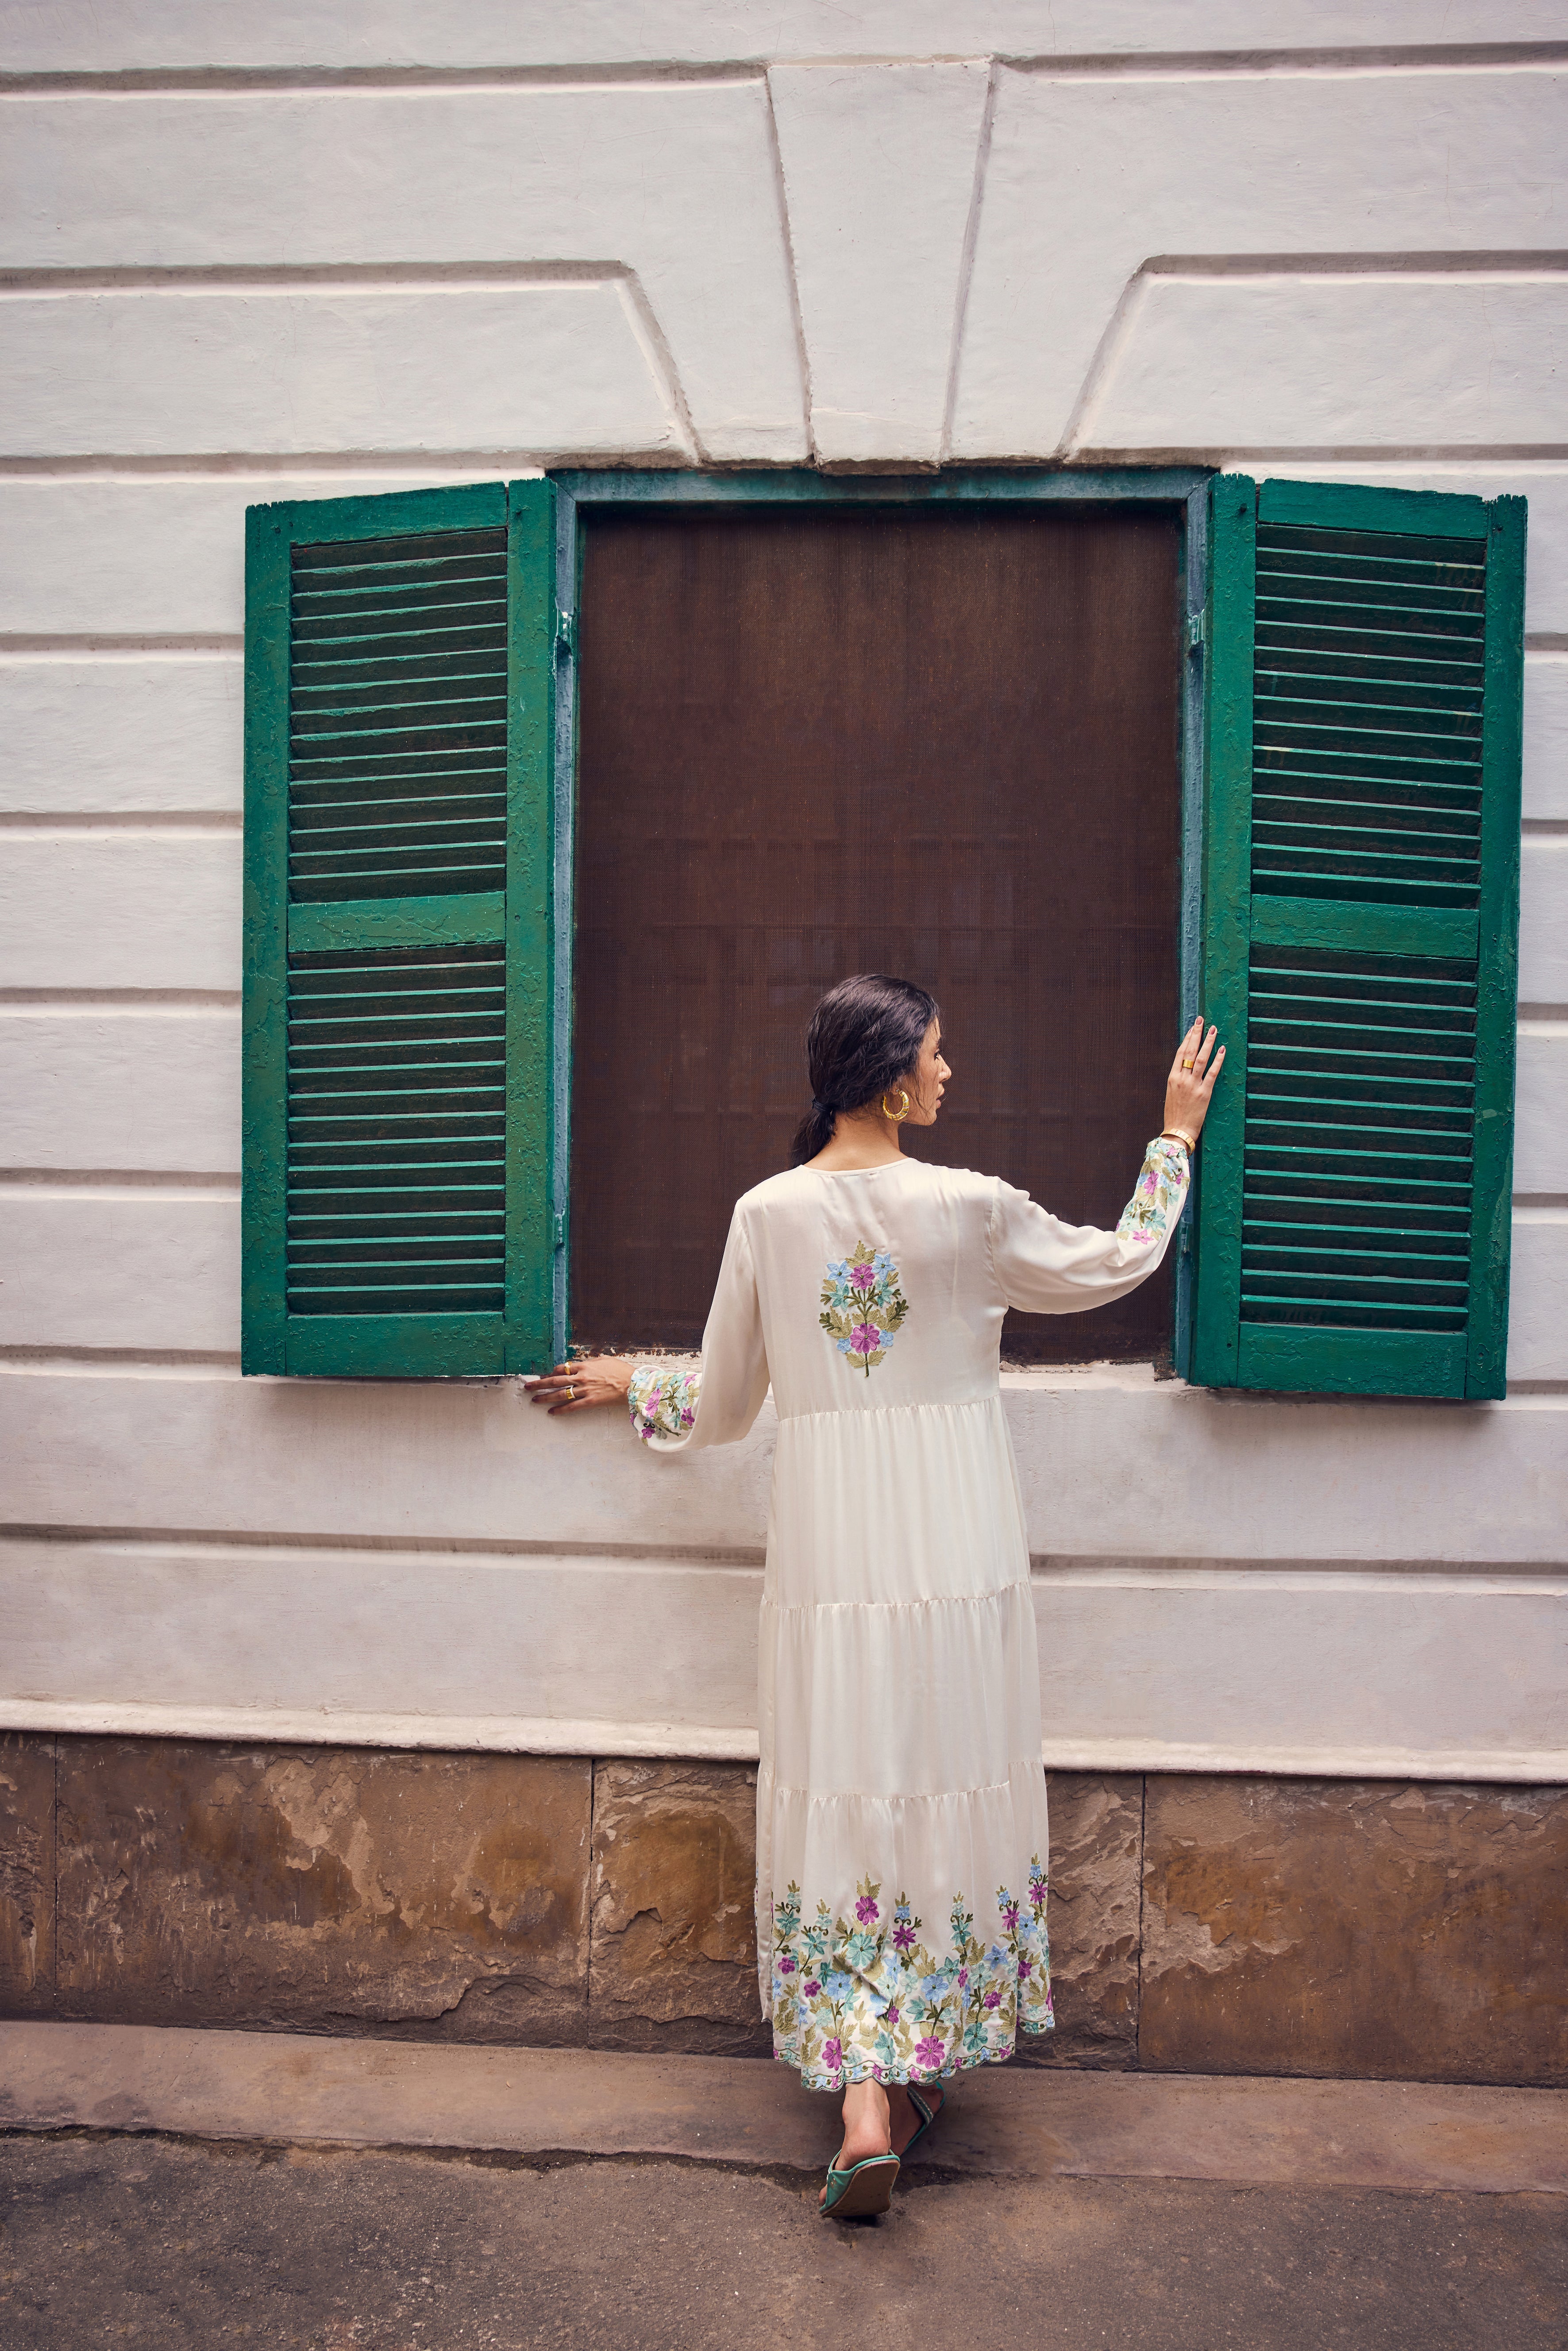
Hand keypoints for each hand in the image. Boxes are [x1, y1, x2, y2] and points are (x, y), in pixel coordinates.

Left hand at [524, 1357, 634, 1414]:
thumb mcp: (604, 1360)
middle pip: (554, 1381)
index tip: (546, 1376)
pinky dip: (560, 1409)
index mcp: (584, 1366)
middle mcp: (581, 1377)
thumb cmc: (620, 1370)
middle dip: (539, 1384)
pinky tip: (551, 1412)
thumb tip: (580, 1364)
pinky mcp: (590, 1402)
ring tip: (534, 1400)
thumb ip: (590, 1361)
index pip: (562, 1369)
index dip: (552, 1373)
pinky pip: (571, 1407)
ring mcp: (584, 1390)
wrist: (633, 1384)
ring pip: (559, 1394)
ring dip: (545, 1397)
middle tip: (528, 1387)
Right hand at [1163, 1017, 1224, 1143]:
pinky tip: (1222, 1049)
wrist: (1177, 1131)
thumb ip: (1179, 1079)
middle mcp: (1182, 1078)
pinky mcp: (1204, 1093)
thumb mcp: (1172, 1093)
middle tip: (1202, 1020)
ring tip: (1213, 1030)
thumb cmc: (1174, 1114)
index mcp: (1172, 1077)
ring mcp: (1193, 1085)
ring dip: (1208, 1042)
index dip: (1187, 1038)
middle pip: (1190, 1051)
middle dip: (1196, 1034)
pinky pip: (1212, 1073)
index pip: (1181, 1052)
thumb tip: (1186, 1066)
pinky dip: (1218, 1060)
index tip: (1193, 1027)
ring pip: (1201, 1058)